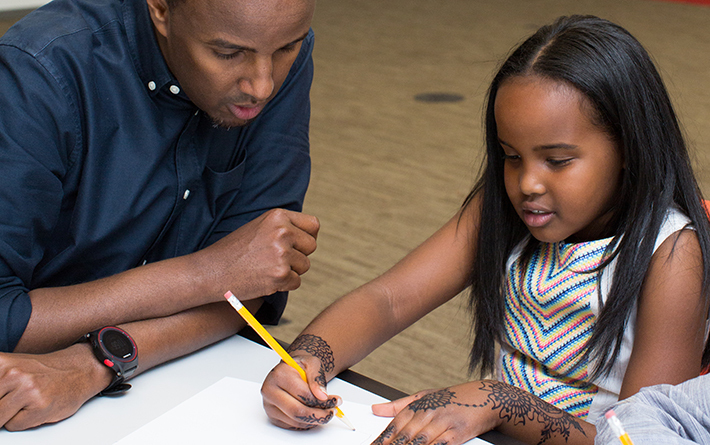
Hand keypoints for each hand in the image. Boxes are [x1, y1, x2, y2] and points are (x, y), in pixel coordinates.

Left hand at [0, 344, 109, 430]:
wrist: (80, 369)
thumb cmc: (44, 371)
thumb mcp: (10, 368)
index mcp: (0, 362)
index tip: (1, 398)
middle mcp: (11, 373)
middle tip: (13, 399)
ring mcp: (26, 389)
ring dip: (8, 416)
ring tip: (24, 402)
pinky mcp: (39, 405)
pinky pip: (14, 425)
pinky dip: (22, 421)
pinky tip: (35, 407)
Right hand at [200, 208, 318, 300]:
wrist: (210, 272)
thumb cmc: (234, 251)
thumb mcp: (259, 227)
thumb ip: (283, 227)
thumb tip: (310, 235)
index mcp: (277, 216)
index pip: (313, 225)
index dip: (306, 237)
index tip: (295, 245)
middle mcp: (282, 231)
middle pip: (311, 246)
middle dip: (299, 255)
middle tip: (276, 260)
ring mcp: (282, 253)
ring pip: (305, 266)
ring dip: (290, 271)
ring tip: (266, 268)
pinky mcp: (280, 274)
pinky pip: (296, 282)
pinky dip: (284, 285)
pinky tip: (265, 280)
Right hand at [261, 356, 341, 429]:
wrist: (292, 371)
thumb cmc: (300, 367)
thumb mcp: (312, 363)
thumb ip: (317, 378)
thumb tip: (322, 395)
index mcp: (279, 375)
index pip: (303, 394)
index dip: (322, 401)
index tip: (335, 400)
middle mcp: (270, 391)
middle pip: (297, 411)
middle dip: (319, 414)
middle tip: (332, 411)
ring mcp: (270, 406)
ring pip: (296, 421)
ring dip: (315, 419)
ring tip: (326, 411)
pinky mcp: (273, 417)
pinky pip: (293, 425)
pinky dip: (307, 422)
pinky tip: (314, 413)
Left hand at [369, 381, 501, 444]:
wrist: (485, 397)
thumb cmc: (453, 398)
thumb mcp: (425, 396)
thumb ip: (399, 405)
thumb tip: (376, 409)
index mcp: (419, 405)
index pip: (396, 424)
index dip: (384, 438)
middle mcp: (430, 413)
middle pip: (406, 435)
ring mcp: (444, 423)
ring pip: (421, 441)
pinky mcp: (458, 433)